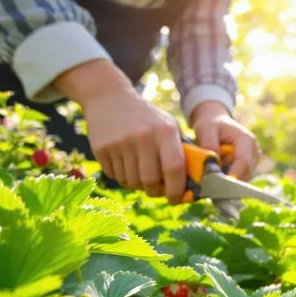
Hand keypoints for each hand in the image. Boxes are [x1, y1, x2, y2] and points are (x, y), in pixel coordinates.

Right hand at [54, 60, 186, 203]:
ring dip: (138, 185)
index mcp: (164, 132)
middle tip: (157, 190)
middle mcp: (143, 137)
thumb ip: (181, 150)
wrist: (108, 97)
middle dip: (156, 192)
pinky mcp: (101, 148)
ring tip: (140, 172)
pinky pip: (115, 176)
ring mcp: (120, 143)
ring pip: (132, 182)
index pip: (174, 169)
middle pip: (150, 181)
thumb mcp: (169, 125)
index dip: (177, 190)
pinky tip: (124, 162)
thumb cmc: (147, 118)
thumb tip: (194, 182)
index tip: (177, 199)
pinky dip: (122, 176)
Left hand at [190, 101, 259, 180]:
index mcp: (246, 140)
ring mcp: (253, 160)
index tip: (221, 186)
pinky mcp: (249, 166)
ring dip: (228, 178)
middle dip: (229, 179)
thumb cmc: (211, 125)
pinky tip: (220, 171)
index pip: (243, 162)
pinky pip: (240, 177)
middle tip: (211, 184)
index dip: (233, 175)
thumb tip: (212, 162)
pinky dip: (229, 177)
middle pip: (245, 173)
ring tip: (215, 172)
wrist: (217, 123)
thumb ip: (208, 144)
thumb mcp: (205, 129)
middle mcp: (254, 151)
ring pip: (243, 177)